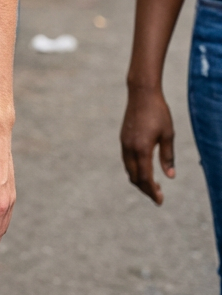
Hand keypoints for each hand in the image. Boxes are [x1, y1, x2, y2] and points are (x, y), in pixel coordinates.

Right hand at [120, 86, 174, 204]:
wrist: (141, 93)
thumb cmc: (158, 113)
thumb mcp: (168, 135)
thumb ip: (167, 157)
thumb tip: (170, 176)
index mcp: (141, 149)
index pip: (145, 177)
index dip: (152, 191)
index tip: (160, 201)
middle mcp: (129, 147)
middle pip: (134, 176)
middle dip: (145, 189)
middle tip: (158, 197)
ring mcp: (124, 142)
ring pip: (129, 169)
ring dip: (139, 180)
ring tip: (152, 185)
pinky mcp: (123, 138)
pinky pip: (126, 160)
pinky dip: (134, 169)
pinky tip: (144, 169)